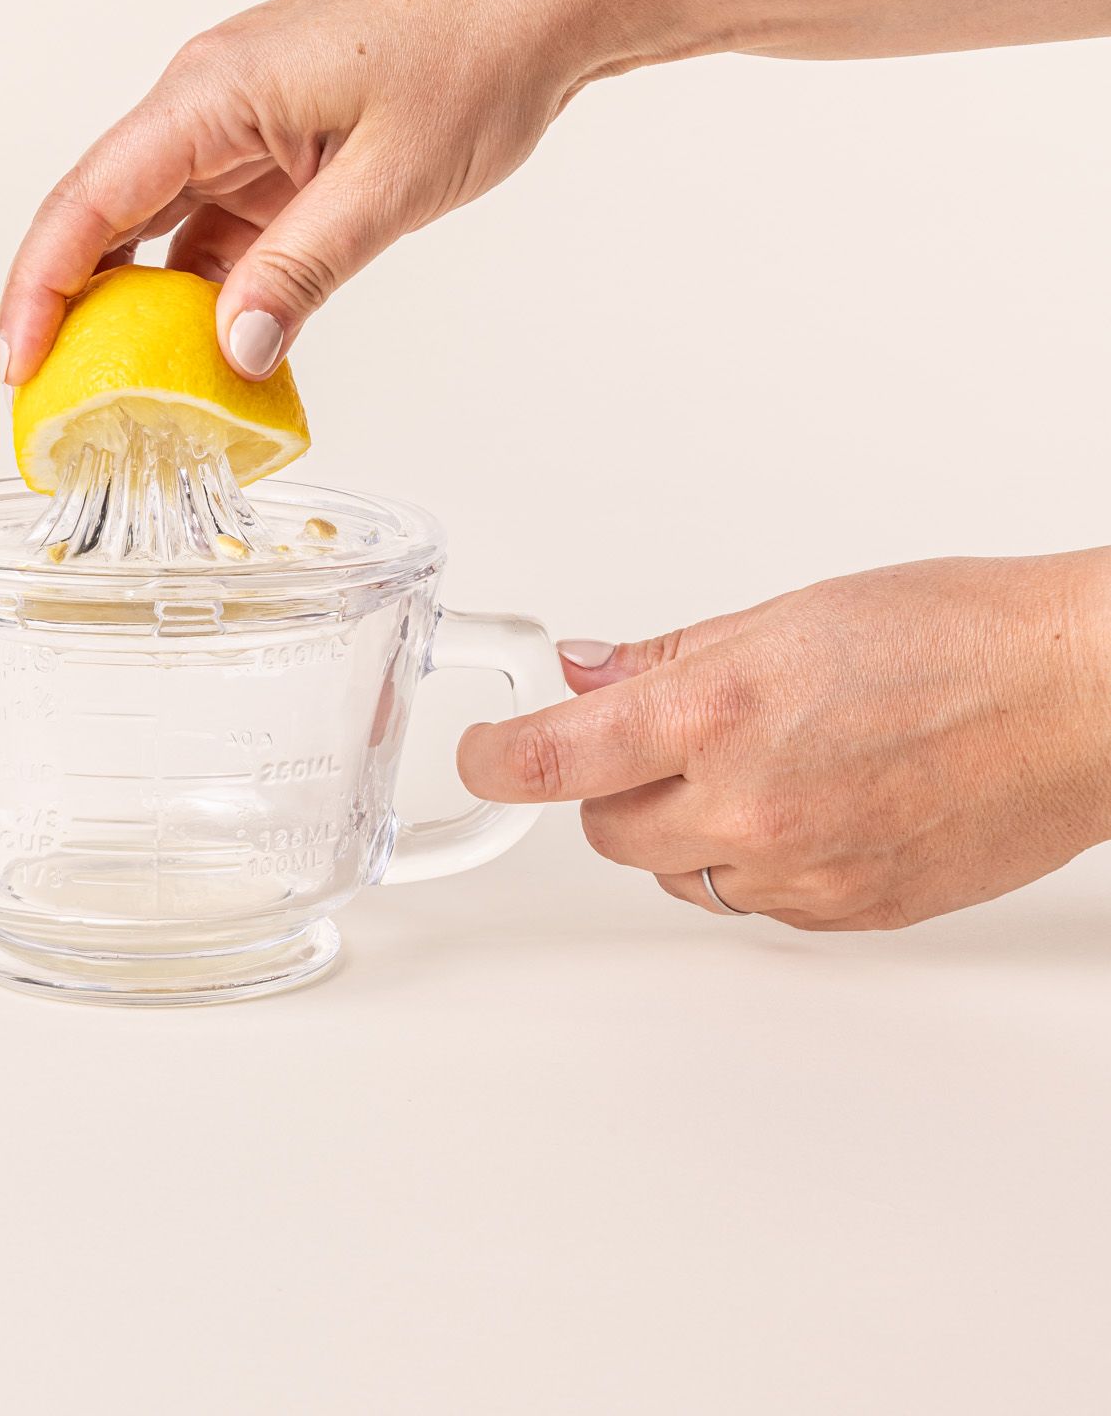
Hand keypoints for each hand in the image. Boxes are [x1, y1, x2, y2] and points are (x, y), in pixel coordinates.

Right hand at [0, 0, 655, 382]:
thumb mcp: (387, 185)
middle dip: (68, 305)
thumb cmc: (475, 56)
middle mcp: (208, 102)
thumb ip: (301, 274)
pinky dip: (208, 288)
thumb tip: (232, 356)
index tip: (15, 362)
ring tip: (121, 390)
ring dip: (141, 305)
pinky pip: (217, 226)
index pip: (89, 199)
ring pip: (159, 226)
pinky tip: (212, 348)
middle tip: (50, 395)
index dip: (38, 287)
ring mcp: (242, 124)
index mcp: (212, 92)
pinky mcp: (279, 146)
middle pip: (103, 213)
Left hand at [456, 552, 1110, 928]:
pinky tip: (808, 806)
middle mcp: (749, 804)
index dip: (495, 761)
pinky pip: (753, 903)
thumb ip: (670, 658)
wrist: (1081, 700)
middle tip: (660, 741)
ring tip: (759, 767)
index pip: (553, 759)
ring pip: (677, 875)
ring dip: (683, 831)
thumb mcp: (789, 616)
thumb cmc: (958, 636)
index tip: (480, 757)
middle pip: (604, 831)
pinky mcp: (848, 914)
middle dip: (611, 787)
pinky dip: (753, 863)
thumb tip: (586, 674)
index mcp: (718, 711)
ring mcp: (800, 871)